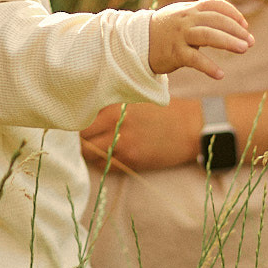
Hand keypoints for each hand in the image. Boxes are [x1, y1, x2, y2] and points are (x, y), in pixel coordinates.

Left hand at [82, 98, 203, 171]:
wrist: (191, 127)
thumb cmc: (163, 112)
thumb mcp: (135, 102)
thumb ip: (111, 109)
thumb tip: (86, 120)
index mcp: (115, 106)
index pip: (81, 120)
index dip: (76, 126)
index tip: (76, 127)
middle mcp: (115, 124)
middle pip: (82, 139)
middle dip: (80, 141)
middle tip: (84, 141)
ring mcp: (123, 144)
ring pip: (91, 155)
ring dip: (91, 154)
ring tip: (97, 149)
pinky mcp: (132, 160)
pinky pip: (107, 165)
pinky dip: (105, 163)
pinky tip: (112, 156)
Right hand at [147, 0, 252, 79]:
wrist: (136, 43)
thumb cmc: (164, 31)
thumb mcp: (181, 17)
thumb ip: (202, 17)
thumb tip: (229, 26)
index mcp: (189, 10)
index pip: (214, 4)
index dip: (232, 13)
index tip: (245, 25)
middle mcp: (186, 19)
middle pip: (216, 20)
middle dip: (236, 30)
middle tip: (250, 42)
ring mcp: (180, 35)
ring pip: (208, 35)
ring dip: (228, 42)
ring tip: (244, 49)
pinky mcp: (174, 53)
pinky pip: (195, 59)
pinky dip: (209, 67)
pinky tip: (220, 74)